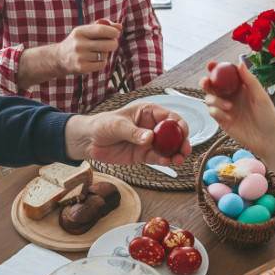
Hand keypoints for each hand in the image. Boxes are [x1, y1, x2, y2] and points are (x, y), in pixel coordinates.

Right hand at [54, 21, 121, 76]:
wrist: (59, 58)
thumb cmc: (77, 42)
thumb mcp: (85, 31)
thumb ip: (102, 27)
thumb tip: (120, 27)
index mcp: (79, 32)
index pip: (100, 30)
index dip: (112, 32)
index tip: (116, 33)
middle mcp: (79, 44)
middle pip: (106, 44)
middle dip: (114, 43)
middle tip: (113, 43)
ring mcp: (80, 57)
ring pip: (104, 55)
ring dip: (105, 53)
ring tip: (97, 52)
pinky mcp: (82, 68)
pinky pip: (102, 64)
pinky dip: (102, 62)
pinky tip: (95, 60)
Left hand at [64, 100, 191, 165]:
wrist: (89, 141)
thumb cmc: (102, 125)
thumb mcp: (117, 126)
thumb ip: (134, 132)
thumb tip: (150, 138)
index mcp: (148, 112)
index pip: (169, 117)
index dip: (179, 125)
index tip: (184, 133)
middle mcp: (152, 127)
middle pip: (172, 134)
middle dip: (181, 142)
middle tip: (185, 150)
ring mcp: (149, 142)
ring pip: (167, 148)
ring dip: (175, 154)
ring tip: (178, 160)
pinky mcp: (143, 155)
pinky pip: (157, 158)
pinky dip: (163, 161)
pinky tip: (167, 162)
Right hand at [200, 60, 274, 153]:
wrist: (267, 139)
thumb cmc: (268, 117)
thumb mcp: (261, 96)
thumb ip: (249, 80)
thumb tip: (240, 63)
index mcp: (240, 88)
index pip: (225, 75)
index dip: (216, 69)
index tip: (211, 65)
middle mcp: (231, 96)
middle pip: (212, 86)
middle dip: (206, 82)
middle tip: (207, 82)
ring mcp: (225, 108)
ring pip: (209, 99)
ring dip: (216, 100)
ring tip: (230, 107)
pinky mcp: (222, 121)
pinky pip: (212, 112)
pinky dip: (218, 112)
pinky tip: (230, 118)